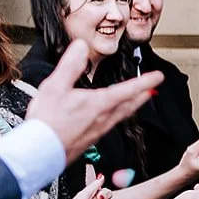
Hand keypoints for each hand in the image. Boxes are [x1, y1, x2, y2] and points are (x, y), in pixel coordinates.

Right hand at [23, 41, 164, 164]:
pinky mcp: (91, 139)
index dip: (145, 82)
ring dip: (132, 106)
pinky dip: (118, 116)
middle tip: (152, 90)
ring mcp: (99, 130)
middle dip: (142, 95)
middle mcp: (104, 118)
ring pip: (122, 115)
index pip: (128, 89)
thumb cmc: (47, 122)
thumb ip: (70, 66)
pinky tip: (112, 117)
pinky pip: (111, 124)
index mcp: (100, 104)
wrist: (40, 151)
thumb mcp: (55, 87)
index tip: (158, 77)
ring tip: (138, 101)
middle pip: (130, 105)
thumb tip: (80, 47)